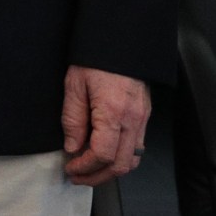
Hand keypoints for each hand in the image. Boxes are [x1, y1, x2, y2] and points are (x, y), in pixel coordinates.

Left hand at [61, 66, 150, 184]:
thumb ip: (72, 119)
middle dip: (97, 176)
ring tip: (90, 170)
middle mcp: (133, 119)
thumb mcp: (74, 85)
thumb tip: (72, 146)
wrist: (120, 39)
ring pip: (134, 160)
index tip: (71, 168)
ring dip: (111, 171)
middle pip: (121, 165)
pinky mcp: (145, 115)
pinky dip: (122, 158)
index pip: (102, 155)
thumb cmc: (95, 57)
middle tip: (78, 176)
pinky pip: (138, 147)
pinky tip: (106, 154)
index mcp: (113, 112)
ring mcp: (142, 118)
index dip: (85, 167)